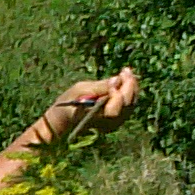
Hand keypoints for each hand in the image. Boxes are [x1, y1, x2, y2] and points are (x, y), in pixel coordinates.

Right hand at [16, 69, 137, 153]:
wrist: (63, 120)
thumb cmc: (67, 104)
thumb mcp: (79, 90)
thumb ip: (99, 86)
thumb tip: (117, 79)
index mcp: (97, 118)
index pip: (115, 109)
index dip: (120, 92)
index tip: (119, 75)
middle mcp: (108, 124)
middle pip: (127, 106)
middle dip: (129, 86)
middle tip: (126, 70)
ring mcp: (114, 124)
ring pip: (130, 105)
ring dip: (131, 88)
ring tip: (126, 72)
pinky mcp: (116, 120)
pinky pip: (128, 106)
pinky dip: (129, 93)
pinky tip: (126, 81)